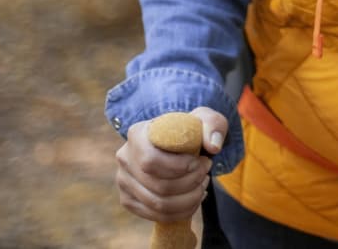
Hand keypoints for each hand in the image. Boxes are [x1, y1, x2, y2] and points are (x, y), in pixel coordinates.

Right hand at [115, 107, 226, 221]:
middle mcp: (125, 158)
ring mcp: (124, 181)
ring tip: (202, 185)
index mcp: (137, 134)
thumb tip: (213, 146)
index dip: (179, 167)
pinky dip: (182, 211)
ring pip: (159, 204)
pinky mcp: (128, 200)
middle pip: (159, 186)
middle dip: (191, 183)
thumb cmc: (191, 131)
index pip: (151, 160)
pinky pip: (156, 216)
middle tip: (206, 173)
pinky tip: (194, 198)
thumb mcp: (206, 120)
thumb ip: (213, 125)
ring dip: (189, 199)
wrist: (179, 144)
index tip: (200, 162)